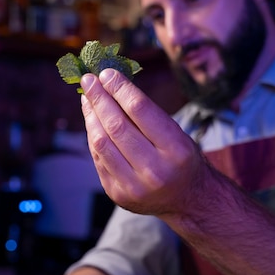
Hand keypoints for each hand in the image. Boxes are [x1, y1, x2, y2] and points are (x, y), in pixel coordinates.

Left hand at [80, 69, 206, 216]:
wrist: (187, 201)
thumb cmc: (181, 159)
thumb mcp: (177, 134)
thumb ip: (147, 114)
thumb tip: (110, 83)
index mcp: (176, 150)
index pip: (140, 110)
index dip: (119, 88)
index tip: (106, 73)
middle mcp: (155, 170)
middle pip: (117, 126)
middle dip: (99, 98)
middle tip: (88, 80)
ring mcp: (134, 186)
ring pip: (101, 142)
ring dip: (91, 116)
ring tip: (87, 99)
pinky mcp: (117, 194)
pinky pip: (98, 158)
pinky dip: (93, 136)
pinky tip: (92, 122)